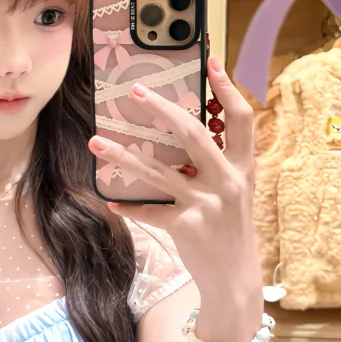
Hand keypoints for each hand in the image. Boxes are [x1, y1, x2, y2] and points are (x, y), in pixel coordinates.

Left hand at [88, 56, 260, 339]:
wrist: (235, 281)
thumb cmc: (230, 231)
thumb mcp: (235, 193)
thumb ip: (216, 164)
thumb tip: (181, 130)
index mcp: (244, 167)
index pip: (241, 119)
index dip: (228, 88)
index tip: (211, 60)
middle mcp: (229, 181)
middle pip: (194, 134)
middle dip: (162, 110)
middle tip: (134, 93)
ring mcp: (208, 205)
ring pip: (159, 171)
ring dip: (123, 156)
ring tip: (96, 142)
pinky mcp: (187, 228)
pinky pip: (150, 210)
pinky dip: (129, 204)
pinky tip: (109, 198)